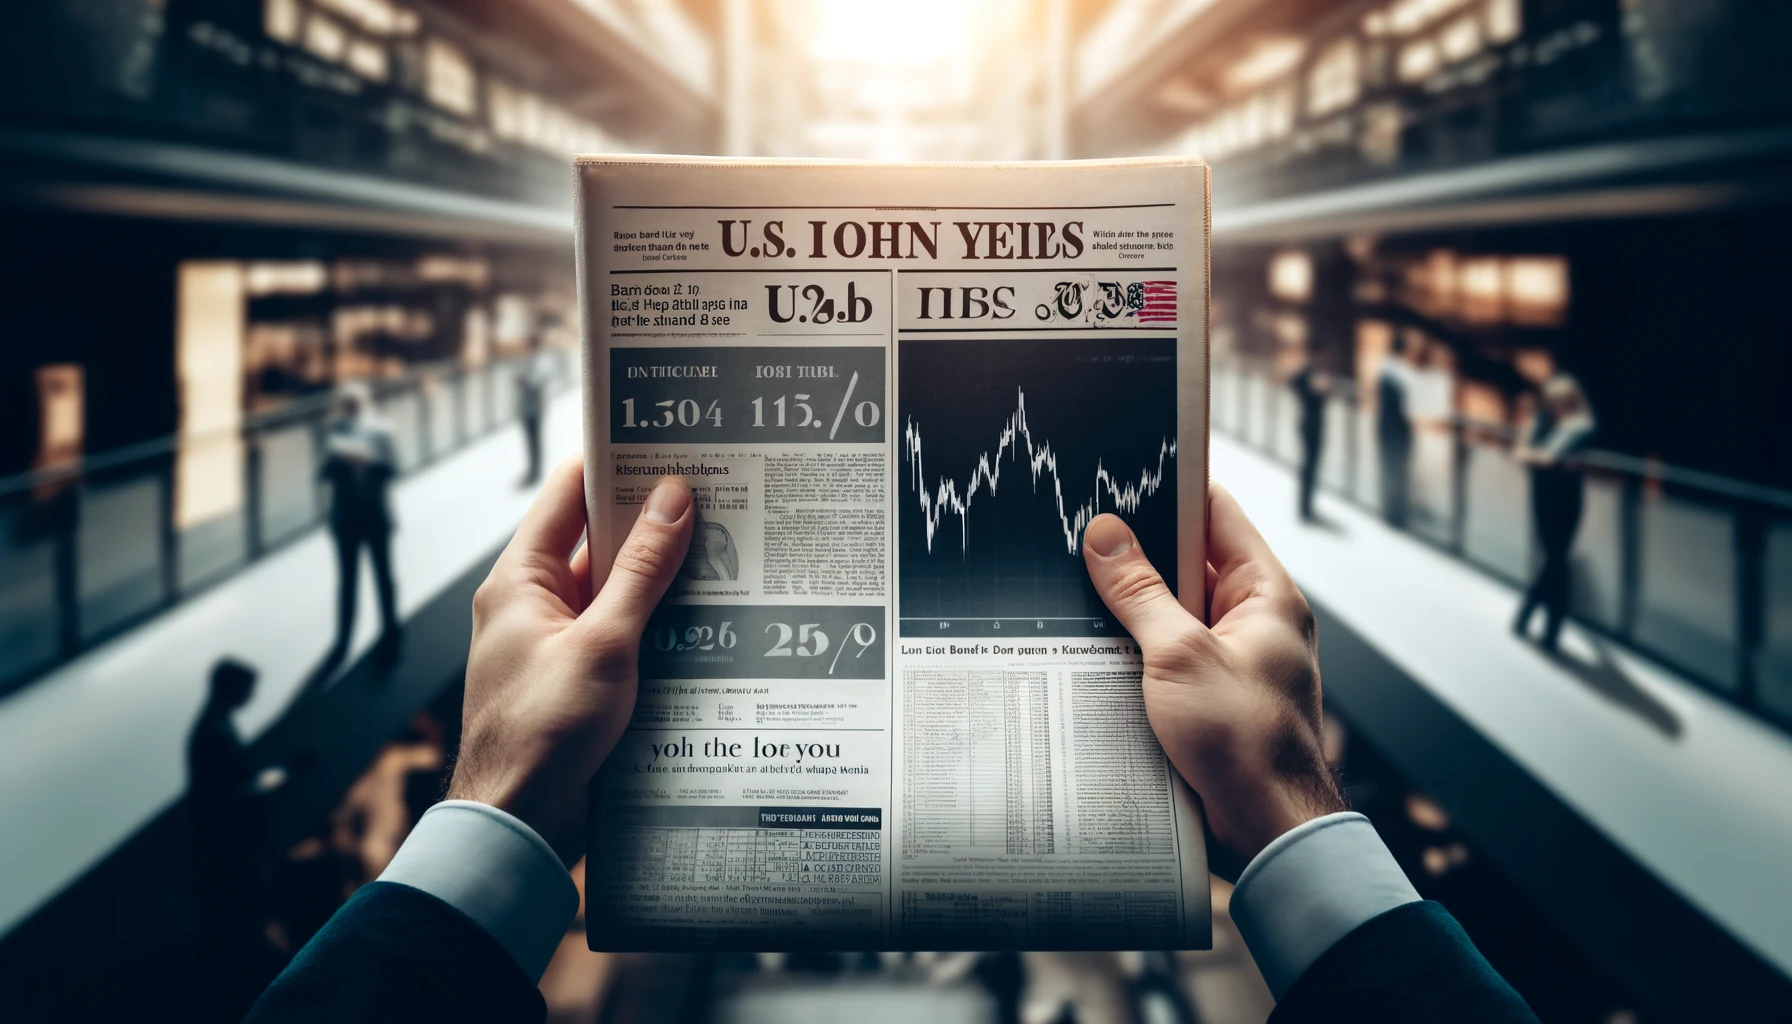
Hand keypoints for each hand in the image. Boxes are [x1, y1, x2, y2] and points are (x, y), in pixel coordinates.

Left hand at [448, 459, 693, 862]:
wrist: (518, 824)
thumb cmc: (541, 735)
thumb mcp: (604, 642)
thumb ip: (642, 570)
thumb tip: (673, 500)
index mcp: (521, 580)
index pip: (567, 494)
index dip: (614, 463)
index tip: (665, 444)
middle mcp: (535, 603)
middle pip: (598, 539)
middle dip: (653, 518)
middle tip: (714, 493)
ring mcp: (557, 641)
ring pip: (617, 588)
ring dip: (662, 573)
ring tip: (724, 548)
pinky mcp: (580, 677)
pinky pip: (623, 630)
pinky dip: (659, 619)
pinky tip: (706, 616)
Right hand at [1081, 483, 1343, 874]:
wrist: (1268, 832)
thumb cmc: (1245, 742)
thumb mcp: (1180, 655)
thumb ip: (1139, 592)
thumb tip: (1105, 534)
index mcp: (1266, 594)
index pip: (1217, 513)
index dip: (1172, 487)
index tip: (1121, 473)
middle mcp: (1253, 620)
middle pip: (1186, 561)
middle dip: (1135, 552)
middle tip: (1079, 534)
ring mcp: (1230, 658)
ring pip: (1169, 611)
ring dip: (1128, 606)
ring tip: (1072, 587)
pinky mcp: (1207, 696)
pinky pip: (1164, 654)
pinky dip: (1132, 648)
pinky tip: (1088, 646)